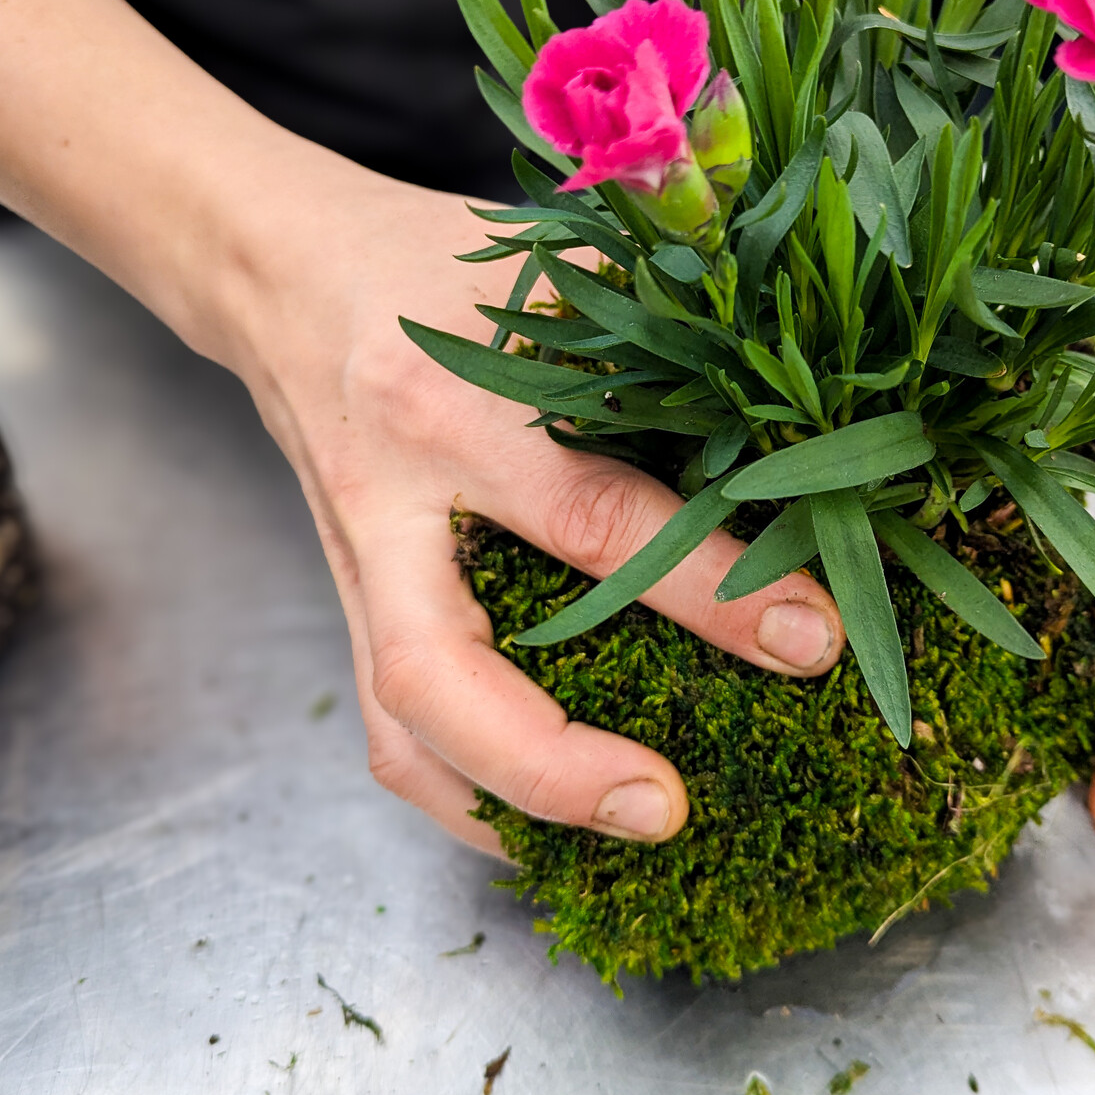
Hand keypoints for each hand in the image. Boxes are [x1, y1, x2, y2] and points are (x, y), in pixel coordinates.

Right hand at [227, 158, 843, 852]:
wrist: (281, 269)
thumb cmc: (428, 260)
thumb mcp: (541, 260)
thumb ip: (654, 308)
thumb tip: (799, 380)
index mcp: (451, 403)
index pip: (590, 517)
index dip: (709, 588)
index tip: (813, 637)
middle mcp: (389, 500)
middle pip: (444, 673)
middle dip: (559, 765)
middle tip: (672, 808)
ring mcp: (355, 562)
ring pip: (399, 723)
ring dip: (503, 803)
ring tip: (622, 834)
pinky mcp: (352, 593)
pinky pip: (388, 716)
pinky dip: (462, 782)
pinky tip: (541, 812)